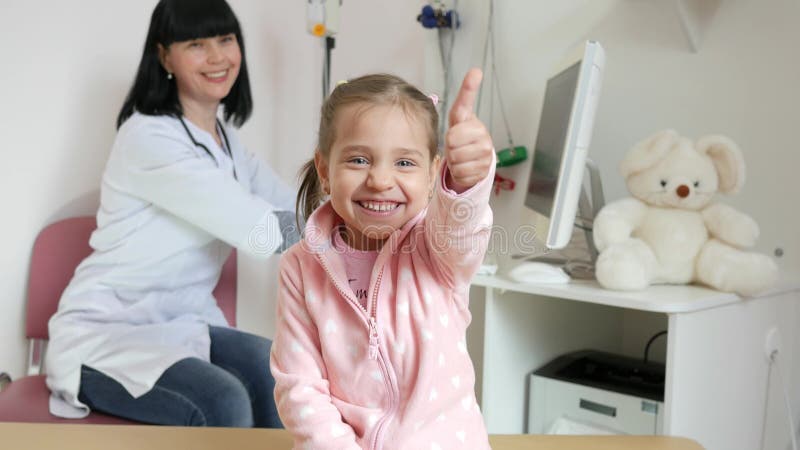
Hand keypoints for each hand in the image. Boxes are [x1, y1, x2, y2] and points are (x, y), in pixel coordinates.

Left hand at [445, 68, 493, 192]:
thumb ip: (464, 99)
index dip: (469, 87)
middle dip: (449, 147)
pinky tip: (465, 167)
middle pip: (452, 141)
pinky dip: (459, 173)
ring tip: (460, 156)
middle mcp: (483, 136)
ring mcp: (485, 154)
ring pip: (455, 159)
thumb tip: (476, 70)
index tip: (475, 71)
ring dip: (453, 162)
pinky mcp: (483, 170)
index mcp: (473, 121)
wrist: (472, 161)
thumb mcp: (458, 120)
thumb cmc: (462, 137)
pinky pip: (461, 173)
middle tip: (455, 147)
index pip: (465, 104)